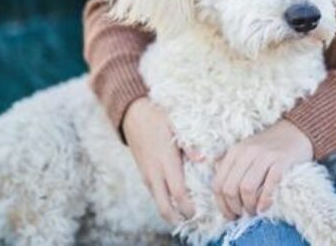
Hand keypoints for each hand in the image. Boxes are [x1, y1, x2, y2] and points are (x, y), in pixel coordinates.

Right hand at [122, 97, 194, 223]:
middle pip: (164, 206)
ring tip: (185, 213)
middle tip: (189, 221)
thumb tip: (203, 158)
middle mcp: (155, 172)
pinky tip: (174, 198)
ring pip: (157, 201)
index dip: (187, 207)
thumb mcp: (176, 125)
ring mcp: (147, 174)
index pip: (177, 193)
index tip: (197, 213)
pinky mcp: (143, 173)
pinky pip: (153, 193)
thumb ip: (189, 144)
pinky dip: (163, 200)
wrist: (132, 114)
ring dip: (169, 210)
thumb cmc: (158, 118)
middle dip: (176, 218)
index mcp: (166, 161)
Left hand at [212, 120, 312, 218]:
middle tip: (242, 214)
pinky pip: (269, 184)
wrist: (295, 132)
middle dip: (234, 207)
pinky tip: (264, 207)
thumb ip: (230, 166)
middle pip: (230, 188)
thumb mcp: (244, 151)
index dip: (221, 204)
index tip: (229, 215)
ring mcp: (264, 155)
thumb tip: (219, 190)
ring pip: (247, 188)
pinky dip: (265, 200)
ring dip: (249, 206)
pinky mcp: (281, 160)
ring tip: (254, 212)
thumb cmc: (268, 147)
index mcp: (234, 152)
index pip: (218, 183)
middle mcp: (246, 152)